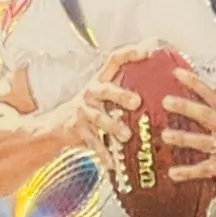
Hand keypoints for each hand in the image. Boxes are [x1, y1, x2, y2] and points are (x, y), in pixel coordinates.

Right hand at [65, 43, 156, 162]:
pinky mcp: (78, 130)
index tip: (146, 52)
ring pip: (99, 118)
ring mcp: (83, 111)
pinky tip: (112, 164)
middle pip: (106, 90)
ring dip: (113, 126)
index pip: (114, 61)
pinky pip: (93, 143)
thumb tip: (157, 92)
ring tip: (126, 136)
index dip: (129, 54)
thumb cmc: (90, 110)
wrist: (57, 126)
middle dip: (121, 95)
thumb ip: (123, 93)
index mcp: (100, 81)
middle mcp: (91, 93)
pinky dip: (103, 154)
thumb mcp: (103, 97)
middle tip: (137, 102)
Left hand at [163, 66, 215, 198]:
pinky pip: (202, 169)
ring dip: (183, 138)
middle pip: (204, 114)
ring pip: (202, 141)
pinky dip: (187, 172)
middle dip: (185, 107)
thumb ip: (212, 109)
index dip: (194, 82)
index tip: (176, 73)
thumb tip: (186, 96)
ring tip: (165, 135)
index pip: (210, 93)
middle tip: (166, 101)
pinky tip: (173, 173)